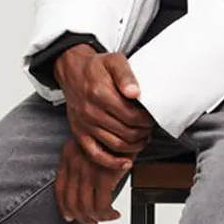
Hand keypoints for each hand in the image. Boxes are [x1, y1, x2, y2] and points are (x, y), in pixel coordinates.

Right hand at [54, 45, 153, 168]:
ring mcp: (84, 124)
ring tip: (142, 139)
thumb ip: (126, 75)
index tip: (151, 118)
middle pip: (126, 132)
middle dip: (143, 133)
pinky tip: (126, 162)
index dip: (146, 120)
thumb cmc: (96, 67)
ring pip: (116, 145)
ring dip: (134, 146)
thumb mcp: (114, 61)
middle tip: (148, 128)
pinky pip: (96, 154)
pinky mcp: (79, 133)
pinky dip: (112, 162)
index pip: (132, 116)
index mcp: (100, 94)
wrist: (73, 70)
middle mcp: (91, 111)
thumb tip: (135, 93)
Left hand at [55, 136, 128, 223]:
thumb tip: (82, 186)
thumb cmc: (111, 135)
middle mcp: (74, 163)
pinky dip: (107, 214)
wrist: (126, 124)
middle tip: (91, 221)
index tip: (69, 215)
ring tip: (106, 217)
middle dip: (81, 217)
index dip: (63, 206)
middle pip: (71, 202)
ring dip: (96, 218)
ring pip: (86, 207)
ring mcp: (88, 170)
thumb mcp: (89, 144)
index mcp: (68, 154)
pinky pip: (102, 206)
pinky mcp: (103, 176)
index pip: (60, 188)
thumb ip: (81, 161)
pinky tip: (114, 213)